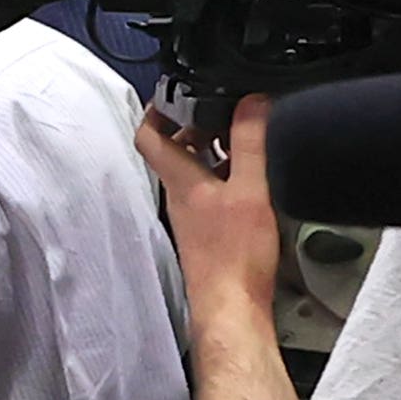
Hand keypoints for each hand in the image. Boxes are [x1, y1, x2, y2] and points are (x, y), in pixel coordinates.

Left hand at [139, 95, 282, 332]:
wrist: (231, 307)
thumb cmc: (235, 258)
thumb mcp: (251, 190)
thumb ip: (251, 144)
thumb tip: (251, 103)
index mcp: (180, 181)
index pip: (149, 137)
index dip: (157, 110)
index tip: (176, 92)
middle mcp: (179, 197)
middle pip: (173, 151)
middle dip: (194, 126)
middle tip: (222, 112)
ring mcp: (191, 216)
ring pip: (192, 172)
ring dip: (212, 151)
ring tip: (241, 139)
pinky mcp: (207, 232)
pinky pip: (208, 193)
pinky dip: (224, 177)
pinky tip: (250, 179)